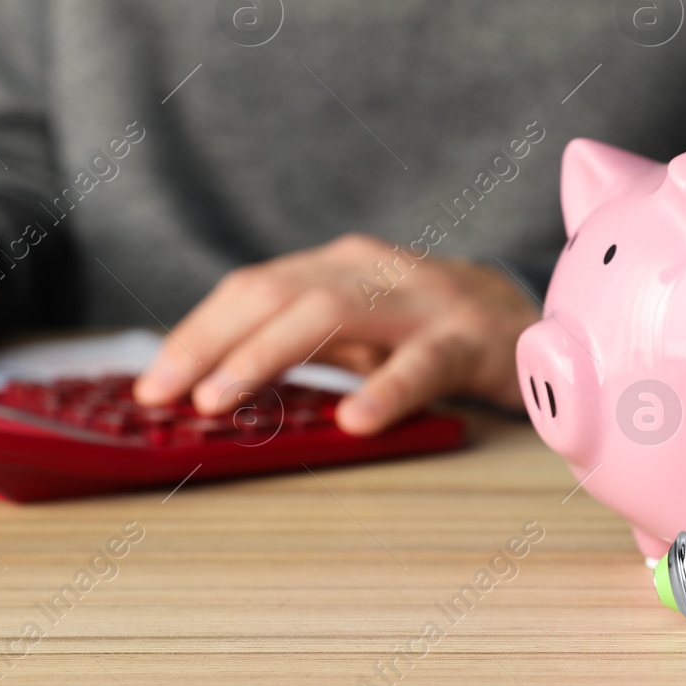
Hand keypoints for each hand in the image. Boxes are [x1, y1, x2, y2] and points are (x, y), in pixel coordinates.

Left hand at [133, 234, 539, 434]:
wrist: (535, 321)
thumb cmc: (429, 333)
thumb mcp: (359, 330)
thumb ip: (298, 344)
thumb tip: (208, 384)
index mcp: (340, 265)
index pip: (253, 288)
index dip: (196, 333)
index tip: (151, 383)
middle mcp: (374, 270)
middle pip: (277, 293)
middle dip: (210, 343)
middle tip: (164, 395)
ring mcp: (424, 300)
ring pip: (332, 312)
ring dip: (265, 356)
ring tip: (220, 401)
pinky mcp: (472, 340)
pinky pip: (423, 364)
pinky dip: (385, 391)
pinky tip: (354, 421)